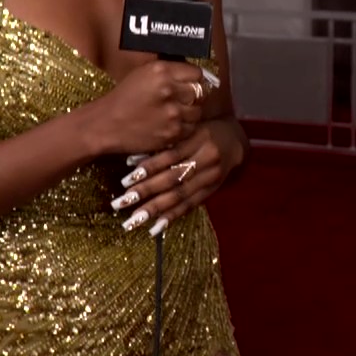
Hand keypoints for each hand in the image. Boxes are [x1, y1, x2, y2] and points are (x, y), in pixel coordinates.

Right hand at [83, 60, 205, 156]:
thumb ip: (169, 72)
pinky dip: (184, 128)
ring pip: (198, 111)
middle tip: (182, 100)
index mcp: (161, 71)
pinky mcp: (173, 133)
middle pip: (200, 92)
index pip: (196, 72)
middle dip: (193, 96)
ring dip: (190, 113)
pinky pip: (191, 128)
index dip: (194, 79)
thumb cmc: (123, 98)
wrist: (106, 125)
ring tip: (174, 114)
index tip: (189, 84)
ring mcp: (173, 113)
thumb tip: (191, 74)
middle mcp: (169, 89)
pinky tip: (170, 125)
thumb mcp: (143, 74)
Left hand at [110, 120, 241, 234]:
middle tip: (120, 203)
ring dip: (155, 209)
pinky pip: (190, 206)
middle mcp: (207, 160)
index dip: (148, 169)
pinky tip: (155, 228)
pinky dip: (172, 217)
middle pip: (172, 179)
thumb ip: (163, 141)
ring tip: (133, 221)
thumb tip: (130, 159)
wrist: (234, 140)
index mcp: (200, 139)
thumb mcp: (187, 127)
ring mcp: (211, 178)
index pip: (169, 156)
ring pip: (180, 196)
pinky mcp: (211, 191)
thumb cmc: (202, 129)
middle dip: (145, 192)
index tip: (125, 181)